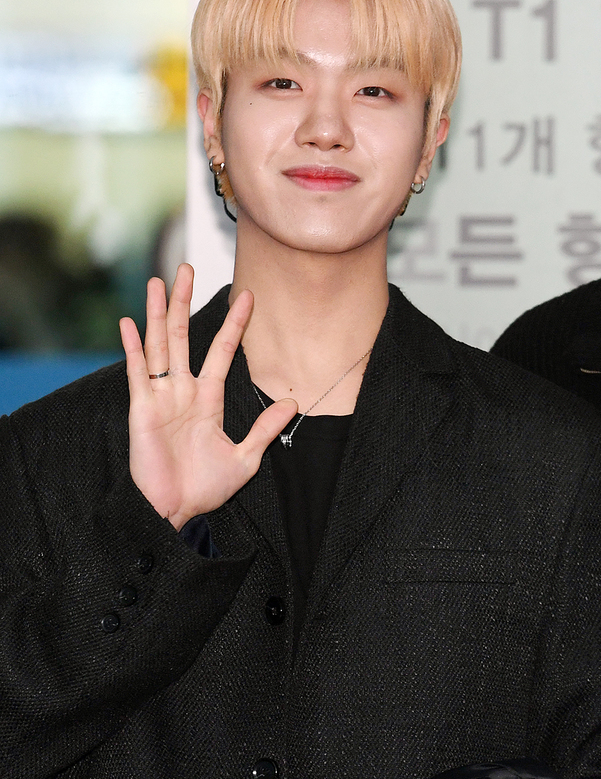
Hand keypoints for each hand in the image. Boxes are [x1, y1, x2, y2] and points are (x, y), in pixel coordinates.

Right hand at [119, 264, 296, 529]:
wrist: (175, 512)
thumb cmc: (205, 488)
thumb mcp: (245, 457)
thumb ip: (265, 428)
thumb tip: (291, 403)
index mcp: (207, 399)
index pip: (222, 351)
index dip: (233, 324)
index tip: (248, 297)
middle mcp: (183, 391)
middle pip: (183, 336)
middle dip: (184, 302)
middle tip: (188, 266)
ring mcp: (161, 398)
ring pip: (160, 345)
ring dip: (158, 313)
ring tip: (160, 281)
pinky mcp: (143, 410)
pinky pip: (138, 373)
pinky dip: (134, 348)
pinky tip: (130, 323)